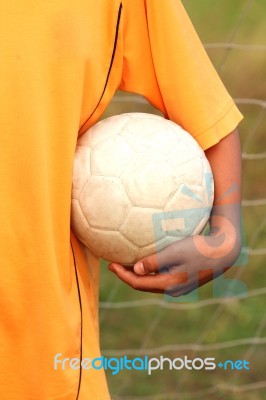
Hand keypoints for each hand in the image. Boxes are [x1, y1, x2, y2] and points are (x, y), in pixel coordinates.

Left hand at [108, 206, 241, 296]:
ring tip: (125, 264)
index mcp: (169, 285)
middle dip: (127, 276)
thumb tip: (136, 270)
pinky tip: (145, 263)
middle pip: (143, 286)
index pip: (138, 283)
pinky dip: (149, 272)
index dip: (122, 275)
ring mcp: (179, 287)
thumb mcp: (175, 252)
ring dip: (137, 275)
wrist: (223, 252)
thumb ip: (155, 261)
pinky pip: (160, 279)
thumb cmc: (199, 249)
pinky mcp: (183, 281)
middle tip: (113, 264)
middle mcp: (173, 290)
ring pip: (151, 283)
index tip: (110, 264)